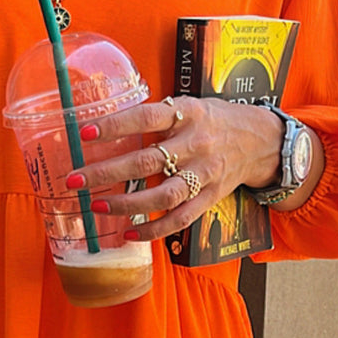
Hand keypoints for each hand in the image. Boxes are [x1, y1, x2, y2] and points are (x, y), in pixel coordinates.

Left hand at [65, 96, 285, 240]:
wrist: (262, 140)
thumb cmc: (214, 121)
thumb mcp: (190, 106)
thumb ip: (157, 116)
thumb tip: (107, 124)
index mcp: (188, 113)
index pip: (147, 117)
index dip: (116, 125)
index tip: (85, 133)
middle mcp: (196, 144)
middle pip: (147, 161)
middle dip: (106, 171)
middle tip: (75, 179)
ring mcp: (204, 174)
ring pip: (162, 194)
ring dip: (126, 203)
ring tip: (96, 205)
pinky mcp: (210, 197)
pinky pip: (180, 219)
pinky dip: (153, 229)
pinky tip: (129, 231)